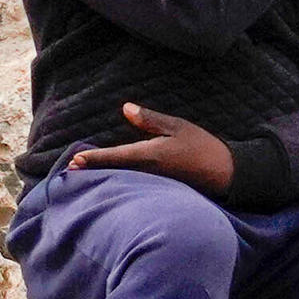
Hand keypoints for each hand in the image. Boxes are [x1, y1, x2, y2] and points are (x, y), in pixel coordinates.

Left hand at [70, 103, 237, 195]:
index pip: (117, 156)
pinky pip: (135, 187)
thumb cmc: (203, 147)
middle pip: (114, 171)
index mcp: (152, 155)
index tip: (76, 159)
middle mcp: (149, 173)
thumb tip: (126, 108)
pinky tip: (110, 181)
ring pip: (123, 180)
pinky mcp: (160, 191)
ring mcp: (154, 184)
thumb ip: (150, 119)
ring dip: (103, 176)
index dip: (95, 158)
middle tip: (70, 169)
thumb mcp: (178, 127)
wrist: (228, 174)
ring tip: (83, 175)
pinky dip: (120, 183)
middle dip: (93, 170)